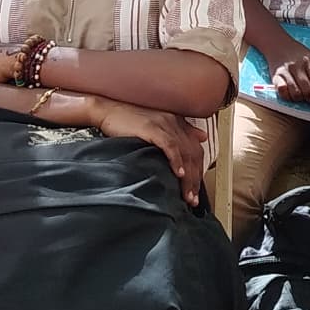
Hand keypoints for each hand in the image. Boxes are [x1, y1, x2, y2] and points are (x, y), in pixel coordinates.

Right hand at [91, 101, 207, 203]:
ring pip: (184, 153)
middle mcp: (173, 122)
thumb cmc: (128, 120)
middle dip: (195, 179)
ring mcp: (163, 124)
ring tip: (187, 195)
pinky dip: (176, 161)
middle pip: (193, 153)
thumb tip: (202, 137)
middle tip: (192, 199)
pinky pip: (170, 146)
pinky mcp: (152, 128)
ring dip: (188, 177)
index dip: (199, 171)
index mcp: (176, 122)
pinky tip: (178, 174)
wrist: (107, 110)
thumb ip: (178, 132)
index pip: (195, 149)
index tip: (195, 190)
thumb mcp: (156, 125)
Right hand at [265, 40, 309, 101]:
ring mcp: (286, 71)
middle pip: (308, 90)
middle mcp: (297, 66)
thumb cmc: (298, 54)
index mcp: (309, 61)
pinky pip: (282, 90)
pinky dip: (287, 95)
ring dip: (299, 98)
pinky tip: (290, 93)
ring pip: (296, 93)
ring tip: (301, 97)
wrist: (278, 45)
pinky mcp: (275, 76)